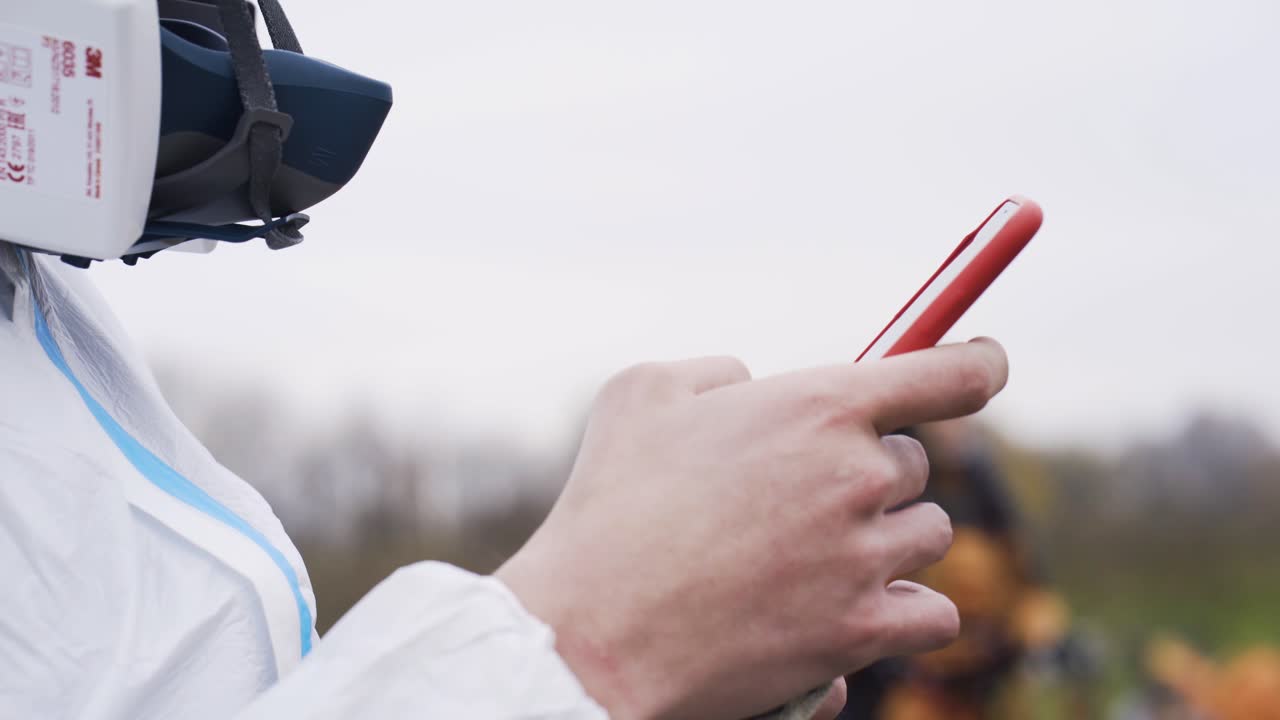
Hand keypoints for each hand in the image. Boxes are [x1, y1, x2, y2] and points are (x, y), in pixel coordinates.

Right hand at [497, 339, 1007, 719]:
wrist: (593, 634)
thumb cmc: (610, 507)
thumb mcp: (641, 393)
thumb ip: (717, 371)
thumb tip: (754, 387)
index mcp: (816, 405)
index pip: (948, 373)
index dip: (981, 362)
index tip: (989, 364)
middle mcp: (857, 477)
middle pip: (916, 463)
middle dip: (868, 471)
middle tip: (804, 494)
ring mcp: (864, 559)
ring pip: (927, 535)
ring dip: (887, 538)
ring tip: (815, 555)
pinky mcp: (861, 633)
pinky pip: (934, 613)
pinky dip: (903, 611)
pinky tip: (856, 608)